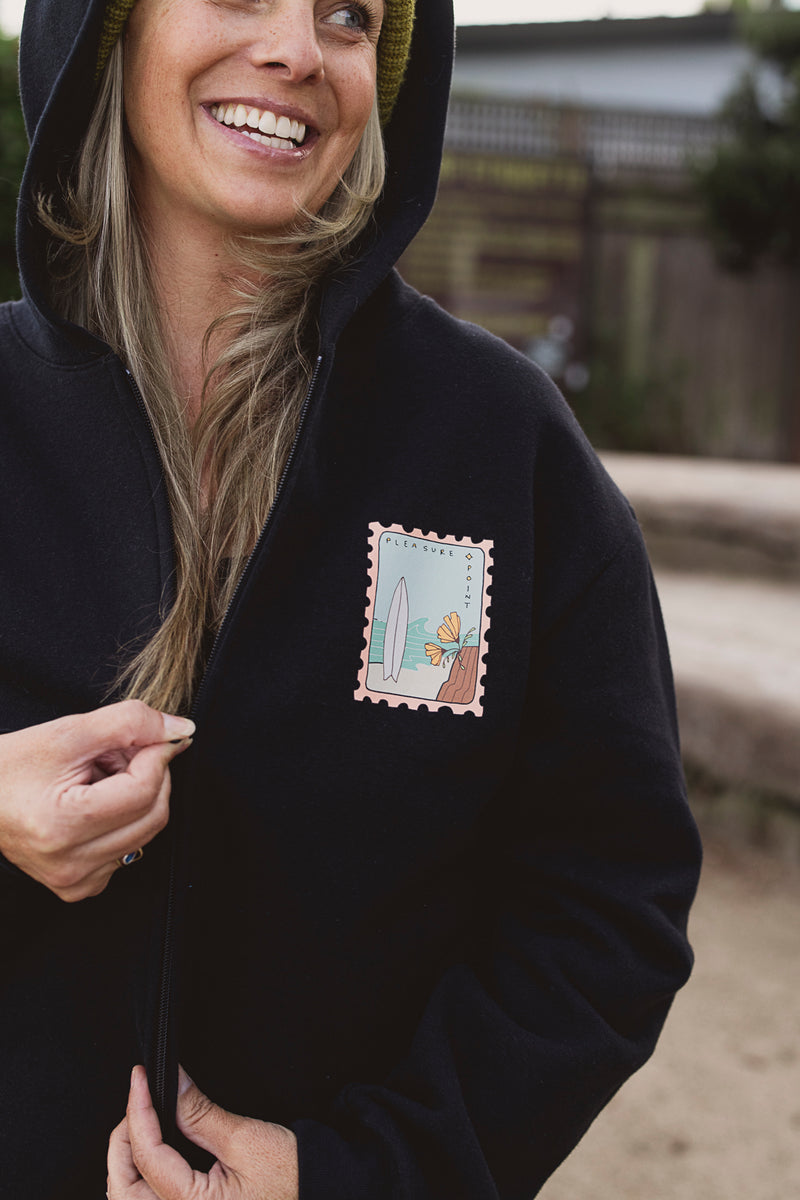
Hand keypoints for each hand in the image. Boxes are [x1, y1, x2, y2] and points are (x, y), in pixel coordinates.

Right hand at [0, 700, 193, 900]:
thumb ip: (130, 723)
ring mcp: (76, 880)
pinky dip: (124, 822)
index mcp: (63, 825)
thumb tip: (182, 728)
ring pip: (146, 832)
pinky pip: (128, 850)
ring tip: (99, 778)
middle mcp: (71, 863)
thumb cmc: (11, 766)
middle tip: (119, 753)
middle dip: (149, 775)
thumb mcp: (68, 733)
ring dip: (137, 797)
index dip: (157, 754)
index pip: (144, 790)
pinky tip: (94, 805)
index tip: (154, 735)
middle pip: (153, 814)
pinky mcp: (79, 887)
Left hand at [107, 1066, 298, 1199]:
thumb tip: (170, 1081)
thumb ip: (199, 1113)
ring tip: (141, 1121)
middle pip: (122, 1188)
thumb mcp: (244, 1139)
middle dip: (122, 1139)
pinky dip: (139, 1178)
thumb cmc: (291, 1176)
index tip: (139, 1076)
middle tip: (138, 1099)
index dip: (138, 1109)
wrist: (317, 1195)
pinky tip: (149, 1151)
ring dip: (126, 1161)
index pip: (147, 1156)